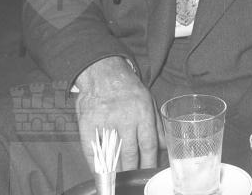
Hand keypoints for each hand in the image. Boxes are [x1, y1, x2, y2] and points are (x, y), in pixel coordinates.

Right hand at [74, 56, 162, 171]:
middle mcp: (125, 118)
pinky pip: (93, 151)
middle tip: (133, 179)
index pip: (148, 144)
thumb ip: (156, 124)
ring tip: (119, 180)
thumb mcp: (148, 100)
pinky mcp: (88, 124)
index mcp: (142, 112)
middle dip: (133, 170)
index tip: (148, 173)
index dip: (149, 163)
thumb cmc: (127, 87)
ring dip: (116, 171)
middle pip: (130, 153)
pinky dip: (96, 167)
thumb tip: (163, 147)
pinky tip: (101, 175)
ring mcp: (105, 122)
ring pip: (112, 154)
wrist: (103, 71)